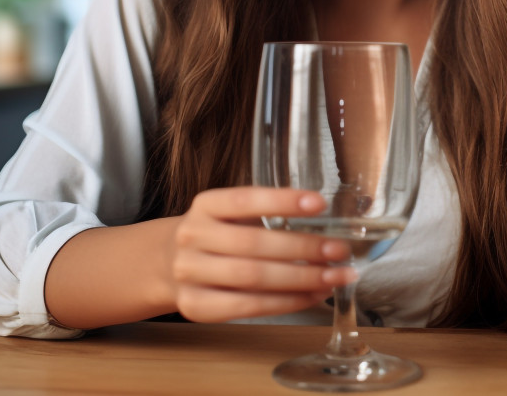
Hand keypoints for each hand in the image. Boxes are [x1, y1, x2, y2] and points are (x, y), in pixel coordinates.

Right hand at [167, 186, 355, 322]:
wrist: (166, 263)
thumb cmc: (217, 235)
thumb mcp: (231, 214)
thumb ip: (267, 214)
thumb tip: (325, 223)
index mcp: (206, 205)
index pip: (246, 200)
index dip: (283, 201)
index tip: (320, 203)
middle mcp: (193, 236)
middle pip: (254, 244)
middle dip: (303, 248)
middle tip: (340, 250)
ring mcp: (190, 273)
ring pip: (253, 278)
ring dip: (302, 279)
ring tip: (335, 276)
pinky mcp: (195, 307)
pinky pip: (249, 306)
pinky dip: (287, 302)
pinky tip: (313, 295)